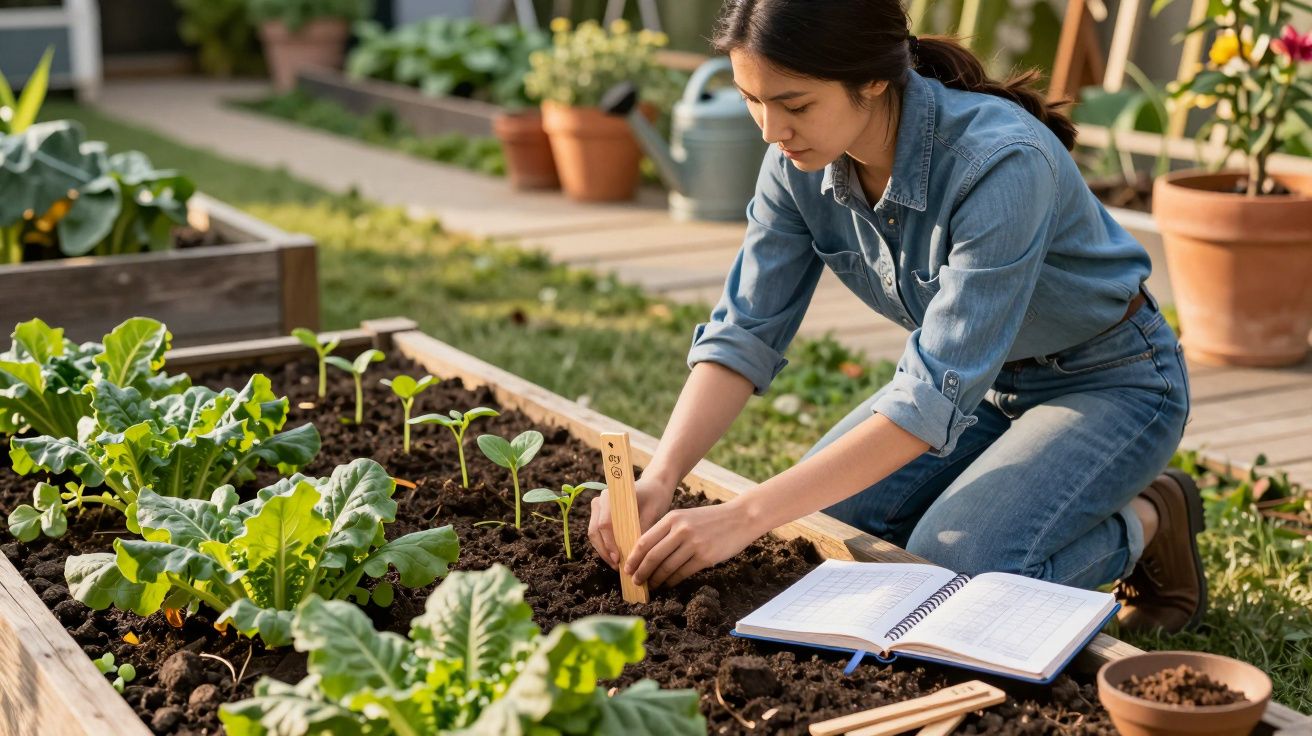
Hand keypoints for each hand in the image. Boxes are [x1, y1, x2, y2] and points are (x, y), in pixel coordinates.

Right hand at [587, 474, 672, 569]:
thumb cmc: (655, 497)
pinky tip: (616, 558)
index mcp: (611, 496)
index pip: (605, 524)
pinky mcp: (600, 515)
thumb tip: (633, 553)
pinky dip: (605, 547)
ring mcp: (598, 508)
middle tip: (617, 567)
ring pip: (594, 535)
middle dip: (605, 552)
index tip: (618, 559)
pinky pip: (598, 534)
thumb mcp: (653, 513)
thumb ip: (642, 530)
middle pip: (595, 531)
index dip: (610, 544)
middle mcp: (600, 501)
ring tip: (617, 565)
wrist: (654, 486)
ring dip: (604, 551)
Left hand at [624, 501, 759, 588]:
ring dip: (656, 579)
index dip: (634, 558)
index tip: (628, 568)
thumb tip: (647, 553)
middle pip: (653, 556)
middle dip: (641, 572)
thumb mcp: (686, 517)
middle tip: (635, 581)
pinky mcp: (705, 557)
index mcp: (672, 518)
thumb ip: (667, 531)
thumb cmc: (711, 519)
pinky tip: (668, 584)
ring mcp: (693, 544)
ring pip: (667, 567)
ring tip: (651, 586)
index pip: (645, 541)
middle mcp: (681, 530)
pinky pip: (682, 573)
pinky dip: (672, 581)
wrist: (741, 518)